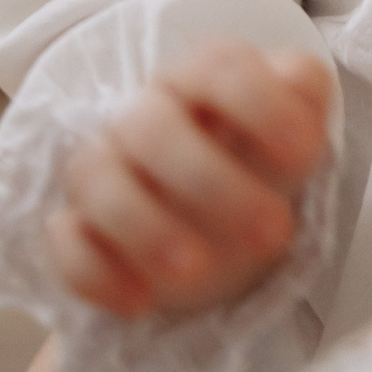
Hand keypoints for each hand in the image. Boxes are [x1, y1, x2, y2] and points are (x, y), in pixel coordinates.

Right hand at [46, 42, 333, 319]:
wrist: (214, 216)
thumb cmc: (256, 156)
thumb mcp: (294, 124)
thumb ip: (304, 94)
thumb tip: (302, 83)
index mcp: (201, 79)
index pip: (218, 69)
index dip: (260, 104)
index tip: (305, 152)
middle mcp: (144, 114)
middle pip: (154, 128)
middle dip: (212, 182)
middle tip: (273, 234)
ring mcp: (104, 167)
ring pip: (97, 179)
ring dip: (144, 227)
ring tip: (196, 273)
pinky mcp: (78, 225)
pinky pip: (66, 241)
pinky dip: (95, 273)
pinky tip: (139, 302)